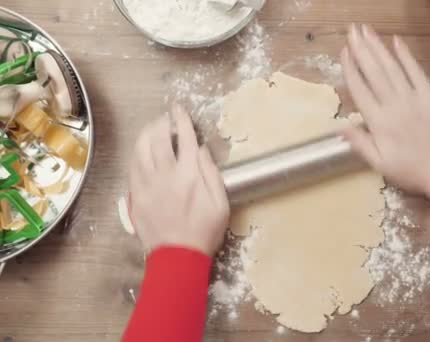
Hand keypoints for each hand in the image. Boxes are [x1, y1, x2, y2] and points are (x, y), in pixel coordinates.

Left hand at [128, 106, 229, 255]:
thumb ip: (211, 173)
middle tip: (167, 118)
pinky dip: (137, 152)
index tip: (180, 109)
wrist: (177, 257)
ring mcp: (146, 184)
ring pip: (140, 148)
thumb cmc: (204, 231)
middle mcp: (165, 174)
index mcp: (188, 175)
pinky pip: (132, 165)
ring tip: (153, 129)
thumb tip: (202, 149)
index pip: (184, 137)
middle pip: (158, 137)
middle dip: (162, 122)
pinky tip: (142, 150)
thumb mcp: (221, 203)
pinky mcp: (135, 194)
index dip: (182, 119)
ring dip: (146, 133)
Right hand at [341, 24, 429, 205]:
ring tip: (367, 32)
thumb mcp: (379, 164)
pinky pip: (416, 71)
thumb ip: (360, 143)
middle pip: (374, 72)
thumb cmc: (411, 171)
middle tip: (352, 31)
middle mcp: (394, 105)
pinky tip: (396, 42)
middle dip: (362, 49)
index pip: (360, 90)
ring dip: (379, 47)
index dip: (350, 69)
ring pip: (393, 68)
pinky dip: (406, 56)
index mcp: (379, 122)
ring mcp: (414, 98)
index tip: (344, 52)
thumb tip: (339, 127)